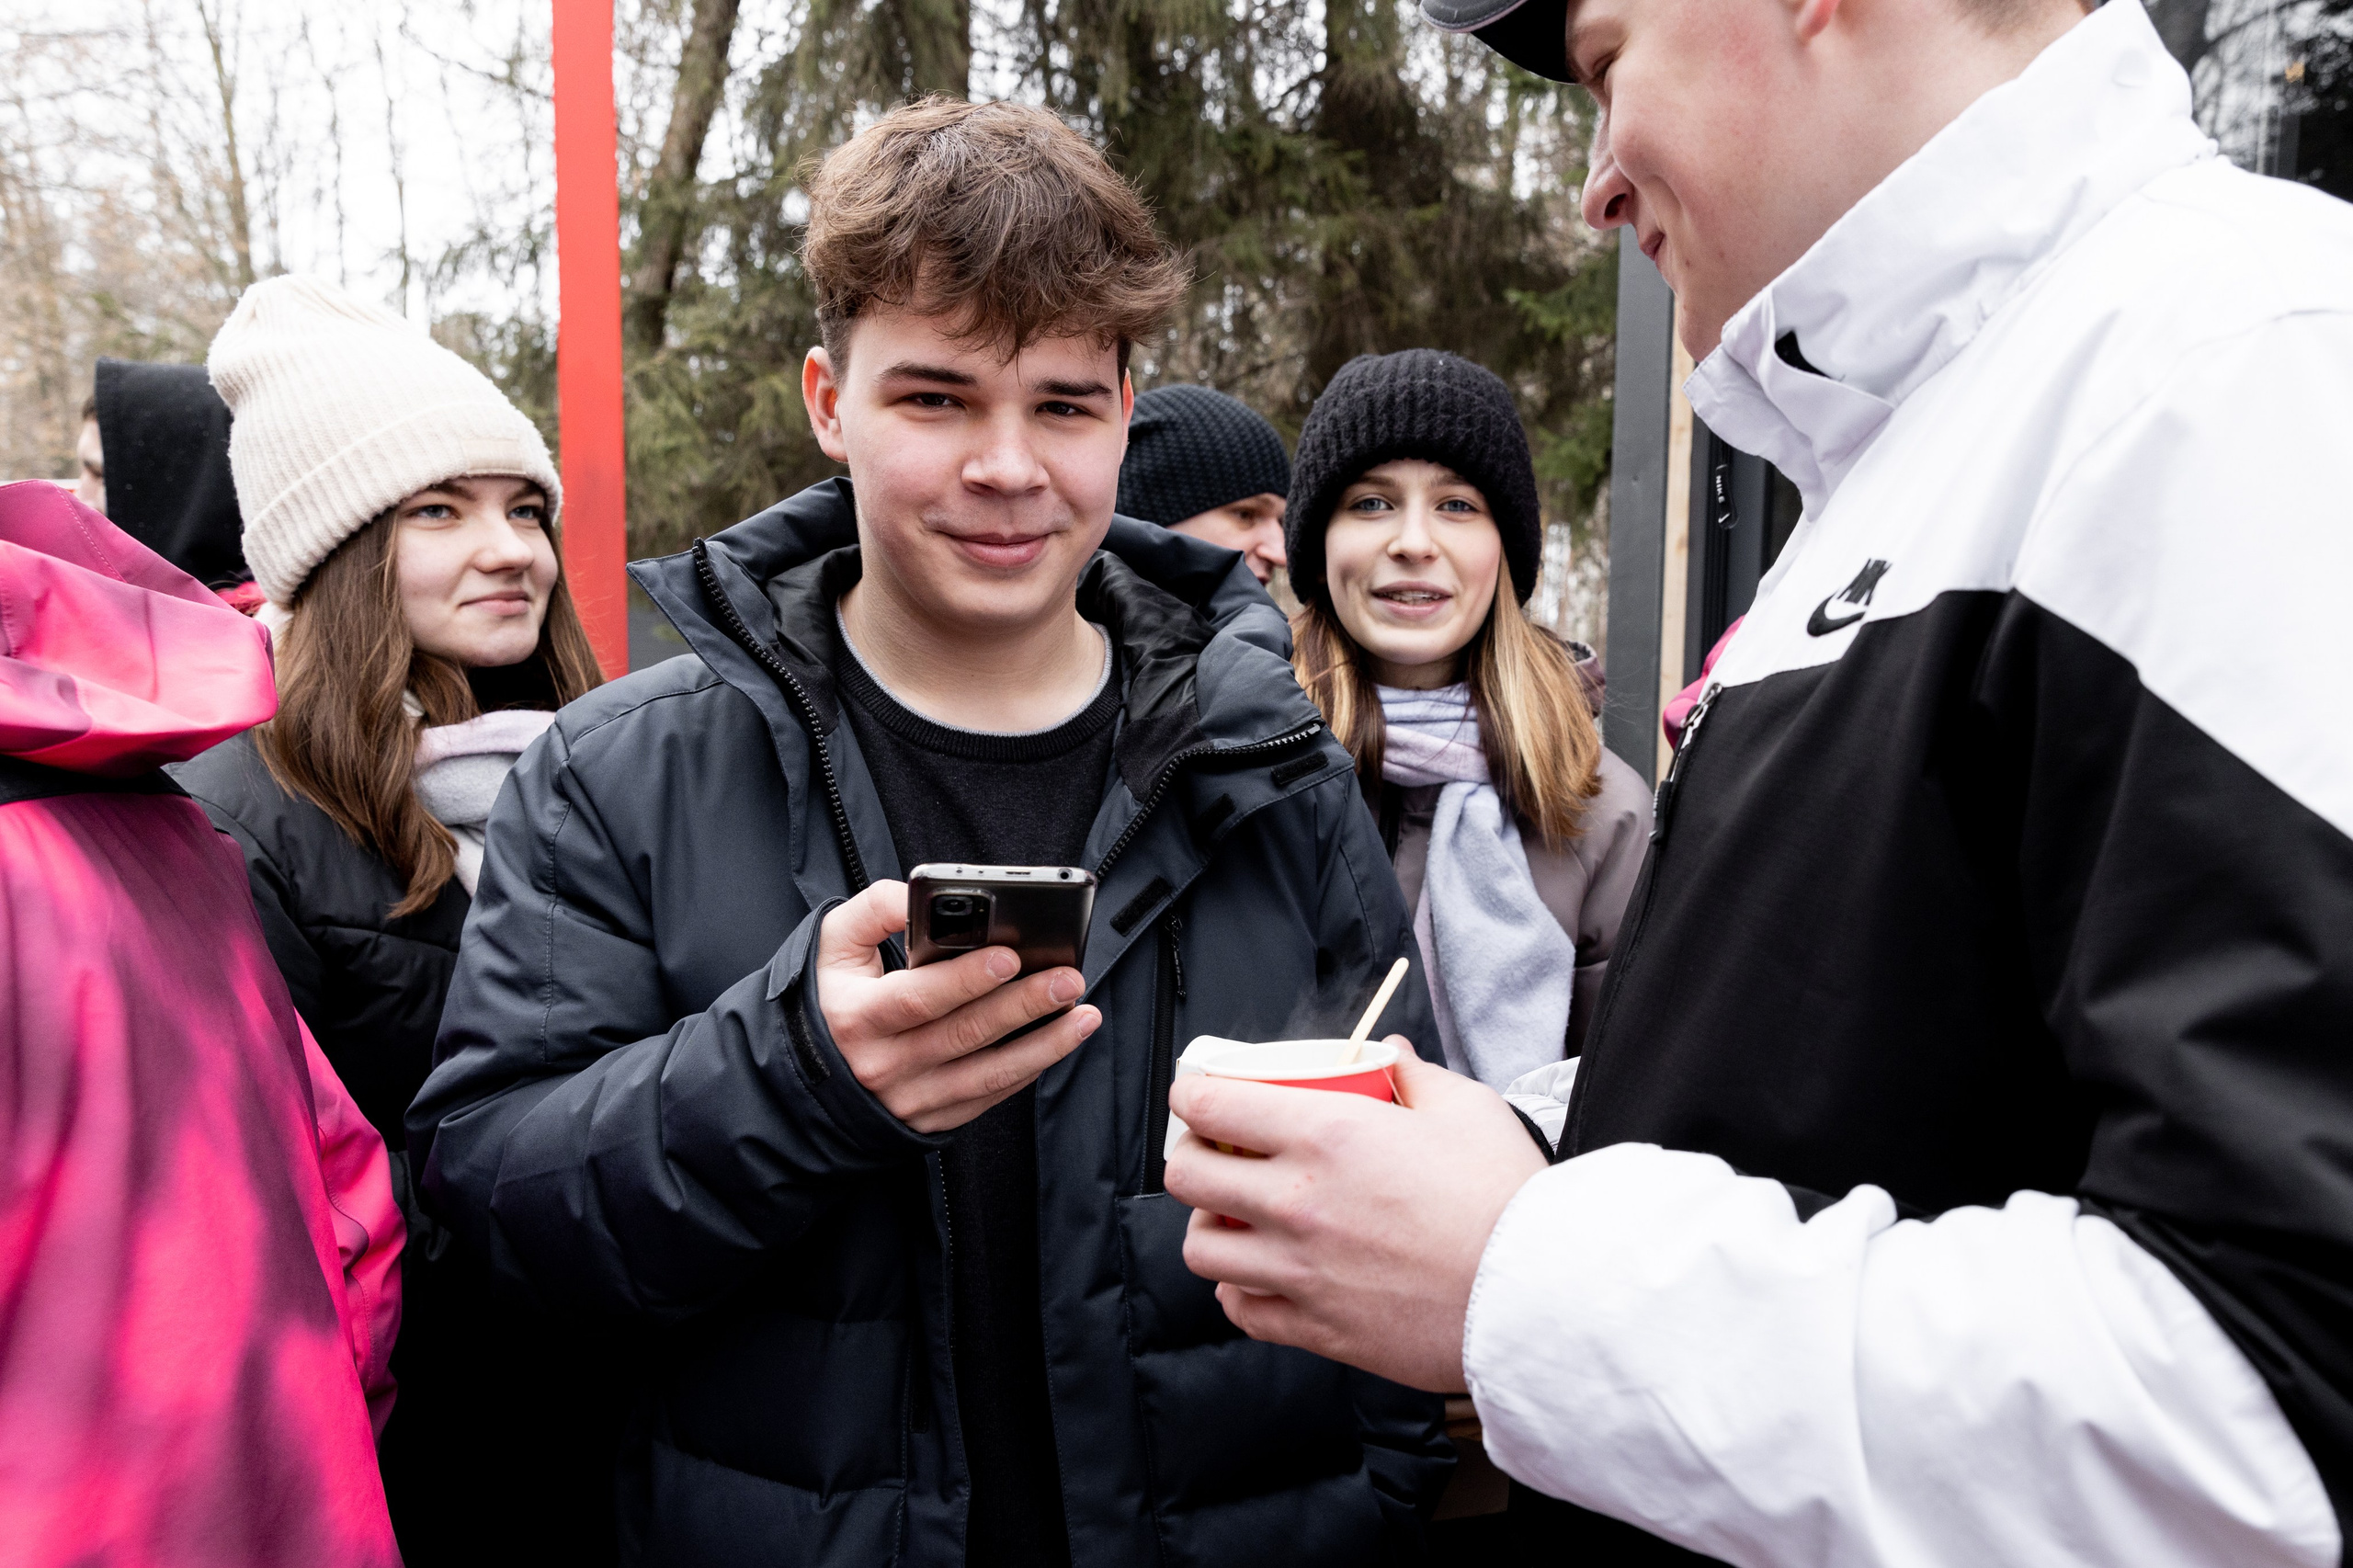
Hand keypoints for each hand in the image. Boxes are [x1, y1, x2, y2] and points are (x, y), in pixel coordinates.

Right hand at [816, 880, 1100, 1133]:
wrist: (810, 1078)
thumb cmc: (831, 998)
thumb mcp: (832, 945)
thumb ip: (874, 910)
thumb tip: (915, 895)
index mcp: (858, 1018)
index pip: (918, 999)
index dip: (965, 979)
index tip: (1010, 955)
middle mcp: (884, 1065)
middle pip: (964, 1034)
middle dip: (1022, 1005)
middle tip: (1068, 978)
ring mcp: (912, 1098)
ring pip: (987, 1074)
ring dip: (1044, 1045)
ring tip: (1083, 1015)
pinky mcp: (934, 1118)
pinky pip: (989, 1096)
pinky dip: (1029, 1069)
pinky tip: (1059, 1041)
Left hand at [1165, 1041, 1546, 1390]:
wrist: (1535, 1295)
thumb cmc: (1505, 1199)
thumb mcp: (1465, 1110)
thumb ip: (1414, 1075)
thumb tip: (1387, 1052)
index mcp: (1326, 1134)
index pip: (1213, 1106)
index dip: (1193, 1096)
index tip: (1198, 1097)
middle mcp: (1297, 1200)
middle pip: (1187, 1175)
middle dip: (1191, 1156)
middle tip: (1216, 1154)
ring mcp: (1300, 1269)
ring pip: (1201, 1249)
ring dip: (1210, 1227)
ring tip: (1237, 1219)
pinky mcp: (1316, 1325)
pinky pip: (1240, 1310)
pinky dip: (1240, 1292)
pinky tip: (1263, 1276)